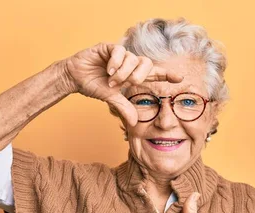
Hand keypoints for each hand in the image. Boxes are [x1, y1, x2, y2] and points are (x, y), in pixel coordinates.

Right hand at [64, 42, 183, 125]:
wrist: (74, 78)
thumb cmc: (93, 86)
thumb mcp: (111, 99)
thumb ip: (124, 107)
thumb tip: (135, 123)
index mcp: (132, 74)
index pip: (154, 73)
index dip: (167, 74)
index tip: (180, 78)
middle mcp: (129, 63)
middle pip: (146, 63)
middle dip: (139, 75)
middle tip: (127, 83)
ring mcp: (119, 54)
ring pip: (133, 59)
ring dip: (123, 72)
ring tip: (111, 79)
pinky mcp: (108, 47)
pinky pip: (120, 51)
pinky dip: (116, 62)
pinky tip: (109, 70)